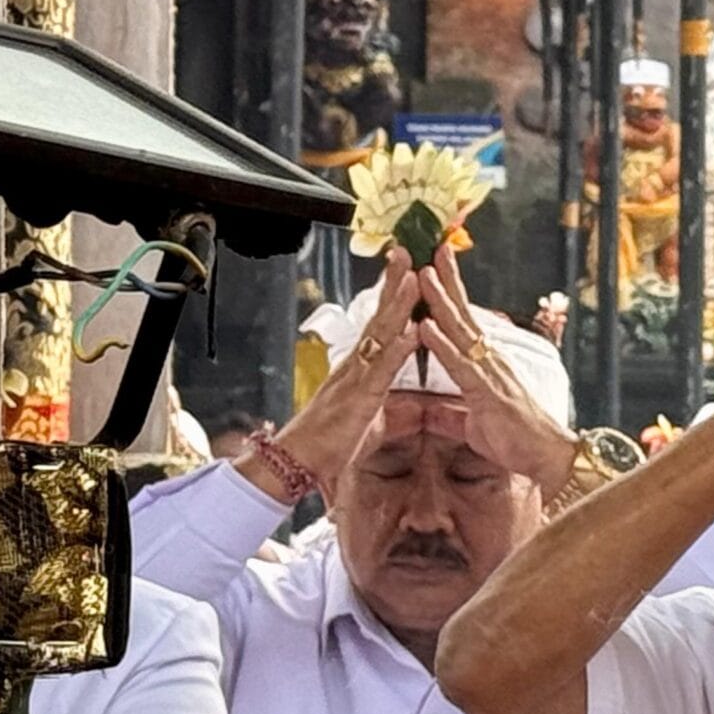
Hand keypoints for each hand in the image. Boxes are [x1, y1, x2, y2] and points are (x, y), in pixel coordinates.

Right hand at [259, 249, 419, 489]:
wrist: (299, 462)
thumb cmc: (330, 445)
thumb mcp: (370, 424)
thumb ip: (390, 410)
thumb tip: (409, 410)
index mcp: (361, 369)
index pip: (381, 326)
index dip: (393, 298)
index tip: (407, 271)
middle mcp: (356, 366)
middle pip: (379, 317)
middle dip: (394, 284)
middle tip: (408, 252)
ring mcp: (356, 378)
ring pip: (380, 335)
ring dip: (398, 306)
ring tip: (413, 277)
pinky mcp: (358, 398)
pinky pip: (380, 370)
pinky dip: (397, 350)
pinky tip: (411, 333)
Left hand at [416, 245, 580, 488]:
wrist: (549, 459)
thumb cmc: (518, 442)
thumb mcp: (475, 426)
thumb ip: (451, 415)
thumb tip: (429, 411)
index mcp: (486, 365)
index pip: (464, 323)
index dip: (449, 296)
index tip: (434, 267)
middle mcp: (490, 361)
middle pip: (463, 314)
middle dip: (447, 280)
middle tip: (432, 248)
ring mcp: (490, 373)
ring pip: (460, 331)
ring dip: (440, 302)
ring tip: (423, 274)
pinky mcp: (488, 393)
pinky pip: (460, 364)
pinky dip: (442, 344)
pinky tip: (426, 326)